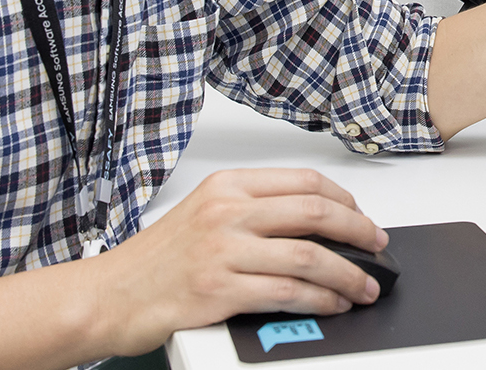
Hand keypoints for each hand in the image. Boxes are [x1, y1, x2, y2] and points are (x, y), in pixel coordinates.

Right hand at [86, 168, 388, 355]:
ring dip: (348, 274)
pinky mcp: (220, 290)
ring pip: (308, 255)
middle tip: (377, 247)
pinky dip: (321, 299)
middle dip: (358, 232)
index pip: (303, 182)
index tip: (362, 218)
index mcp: (227, 186)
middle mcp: (227, 212)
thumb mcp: (205, 214)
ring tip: (364, 286)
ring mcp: (223, 250)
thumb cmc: (155, 261)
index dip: (345, 201)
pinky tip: (333, 304)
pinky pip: (288, 292)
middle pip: (315, 212)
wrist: (108, 296)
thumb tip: (315, 223)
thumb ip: (254, 211)